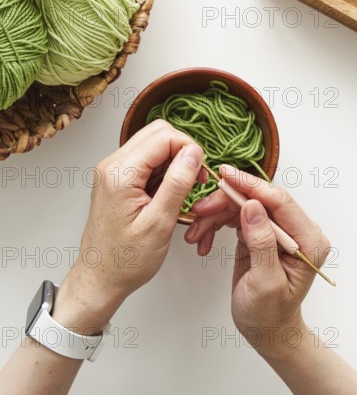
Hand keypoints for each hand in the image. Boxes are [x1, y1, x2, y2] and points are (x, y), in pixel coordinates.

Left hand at [52, 120, 205, 332]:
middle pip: (157, 132)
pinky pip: (145, 159)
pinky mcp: (117, 178)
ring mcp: (113, 170)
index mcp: (120, 174)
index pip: (163, 137)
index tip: (201, 174)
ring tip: (183, 189)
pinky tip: (168, 192)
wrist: (100, 278)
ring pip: (152, 143)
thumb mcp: (159, 224)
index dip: (189, 149)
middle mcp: (112, 165)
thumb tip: (194, 152)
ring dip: (173, 160)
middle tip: (195, 179)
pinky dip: (163, 169)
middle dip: (182, 150)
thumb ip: (177, 183)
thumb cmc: (125, 260)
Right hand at [185, 165, 330, 356]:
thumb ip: (262, 243)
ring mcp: (274, 230)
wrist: (265, 329)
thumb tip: (253, 206)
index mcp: (307, 239)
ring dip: (215, 216)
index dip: (250, 185)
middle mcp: (293, 230)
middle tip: (199, 210)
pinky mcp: (257, 232)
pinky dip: (215, 225)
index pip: (279, 200)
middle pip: (256, 200)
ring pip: (241, 206)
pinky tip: (203, 239)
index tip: (225, 174)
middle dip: (225, 202)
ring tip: (195, 233)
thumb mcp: (266, 282)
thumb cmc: (270, 314)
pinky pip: (234, 217)